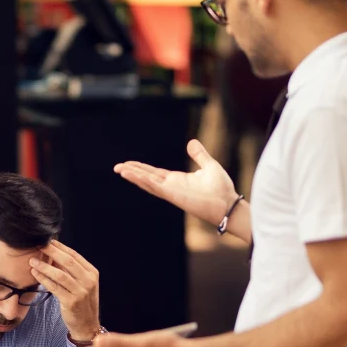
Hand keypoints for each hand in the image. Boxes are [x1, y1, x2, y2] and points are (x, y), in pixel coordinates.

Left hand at [29, 240, 99, 341]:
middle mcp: (88, 281)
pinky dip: (44, 279)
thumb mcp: (81, 283)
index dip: (60, 247)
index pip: (74, 255)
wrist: (87, 324)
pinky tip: (35, 273)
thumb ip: (70, 270)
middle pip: (68, 262)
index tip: (47, 240)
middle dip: (52, 252)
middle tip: (38, 245)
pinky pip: (54, 287)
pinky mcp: (71, 302)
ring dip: (44, 266)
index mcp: (92, 273)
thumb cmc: (81, 302)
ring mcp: (81, 292)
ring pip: (60, 274)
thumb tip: (53, 254)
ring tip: (32, 260)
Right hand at [114, 140, 238, 226]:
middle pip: (146, 177)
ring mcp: (171, 192)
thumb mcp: (209, 166)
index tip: (128, 164)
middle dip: (132, 172)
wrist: (228, 204)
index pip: (154, 173)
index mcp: (177, 180)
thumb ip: (199, 155)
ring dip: (133, 176)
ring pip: (147, 183)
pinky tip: (133, 175)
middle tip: (117, 167)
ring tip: (120, 170)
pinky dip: (143, 181)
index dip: (141, 168)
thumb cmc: (221, 189)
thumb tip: (191, 142)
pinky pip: (155, 187)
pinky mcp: (174, 195)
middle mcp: (171, 186)